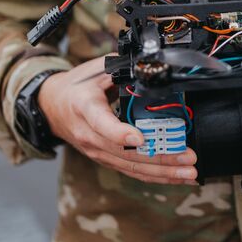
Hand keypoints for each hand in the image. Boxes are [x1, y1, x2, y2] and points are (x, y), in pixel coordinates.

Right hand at [38, 55, 197, 184]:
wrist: (52, 107)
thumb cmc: (76, 87)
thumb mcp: (95, 70)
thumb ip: (121, 68)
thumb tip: (150, 65)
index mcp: (85, 108)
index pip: (103, 125)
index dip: (122, 134)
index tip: (142, 139)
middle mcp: (91, 135)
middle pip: (126, 153)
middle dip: (160, 157)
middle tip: (187, 158)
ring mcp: (97, 151)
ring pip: (131, 166)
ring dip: (163, 171)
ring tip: (189, 172)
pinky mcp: (105, 159)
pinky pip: (131, 171)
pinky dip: (154, 176)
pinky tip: (175, 177)